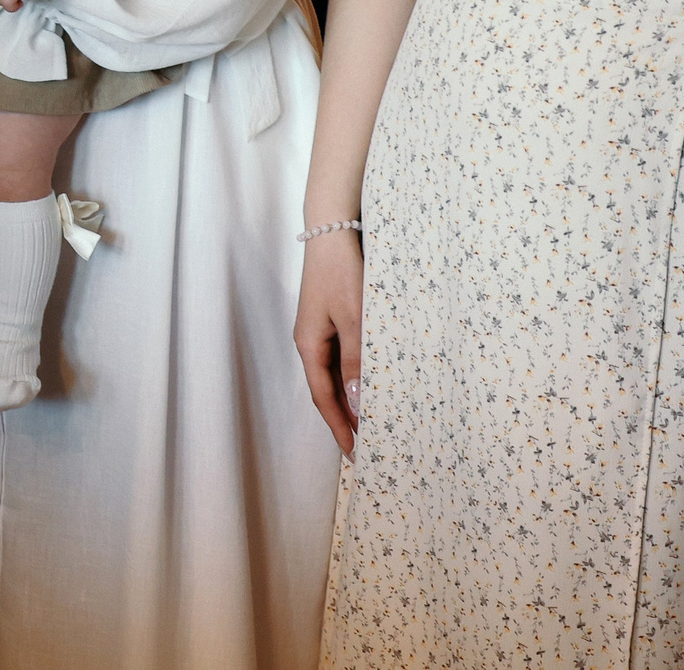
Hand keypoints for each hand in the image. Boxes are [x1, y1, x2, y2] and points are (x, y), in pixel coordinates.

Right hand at [294, 230, 365, 453]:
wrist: (333, 230)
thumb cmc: (341, 272)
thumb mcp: (353, 319)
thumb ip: (356, 361)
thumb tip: (357, 403)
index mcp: (309, 345)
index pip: (324, 397)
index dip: (339, 426)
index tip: (355, 453)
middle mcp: (312, 342)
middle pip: (328, 389)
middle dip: (346, 418)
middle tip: (368, 445)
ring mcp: (322, 330)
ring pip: (337, 374)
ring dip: (353, 398)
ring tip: (374, 421)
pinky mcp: (334, 318)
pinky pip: (344, 357)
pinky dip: (357, 376)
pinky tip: (373, 383)